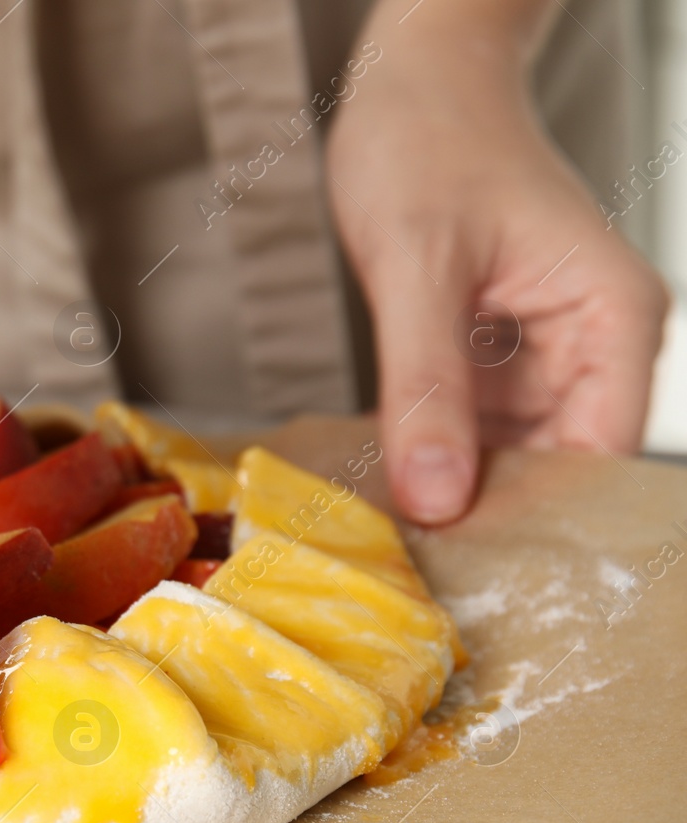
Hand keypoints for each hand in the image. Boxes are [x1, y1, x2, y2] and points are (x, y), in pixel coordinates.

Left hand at [326, 8, 668, 525]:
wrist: (412, 80)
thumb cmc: (428, 141)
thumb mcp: (416, 265)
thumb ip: (425, 383)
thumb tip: (437, 498)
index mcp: (613, 317)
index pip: (595, 456)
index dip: (532, 517)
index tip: (462, 567)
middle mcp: (594, 343)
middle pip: (554, 467)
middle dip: (486, 513)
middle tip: (410, 568)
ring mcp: (544, 353)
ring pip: (506, 455)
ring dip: (452, 489)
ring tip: (388, 536)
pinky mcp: (495, 356)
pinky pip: (469, 426)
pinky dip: (429, 452)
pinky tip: (381, 482)